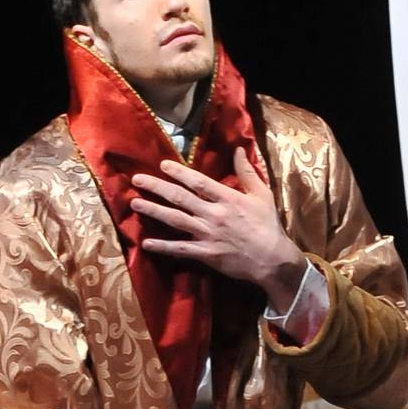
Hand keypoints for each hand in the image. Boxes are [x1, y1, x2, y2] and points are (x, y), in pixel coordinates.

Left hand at [131, 151, 306, 306]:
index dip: (179, 172)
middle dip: (157, 187)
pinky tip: (146, 243)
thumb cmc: (268, 225)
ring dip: (153, 211)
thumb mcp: (262, 194)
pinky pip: (179, 249)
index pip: (198, 182)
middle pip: (180, 198)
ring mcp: (207, 235)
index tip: (162, 165)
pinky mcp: (205, 254)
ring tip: (135, 204)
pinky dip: (162, 246)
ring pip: (175, 220)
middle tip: (138, 180)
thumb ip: (247, 172)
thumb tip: (238, 149)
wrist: (273, 259)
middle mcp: (214, 214)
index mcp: (228, 198)